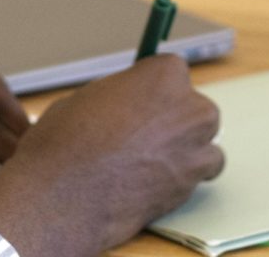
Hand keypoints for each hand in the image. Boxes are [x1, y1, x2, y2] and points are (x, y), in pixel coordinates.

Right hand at [0, 55, 224, 256]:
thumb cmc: (67, 144)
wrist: (65, 195)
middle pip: (194, 108)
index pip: (172, 72)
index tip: (142, 102)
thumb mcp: (87, 98)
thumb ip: (121, 97)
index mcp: (163, 76)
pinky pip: (199, 175)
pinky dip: (182, 179)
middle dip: (175, 120)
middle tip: (143, 135)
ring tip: (147, 162)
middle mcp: (189, 108)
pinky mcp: (192, 184)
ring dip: (183, 150)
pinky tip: (153, 182)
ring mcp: (196, 148)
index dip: (154, 90)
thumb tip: (127, 106)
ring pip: (204, 143)